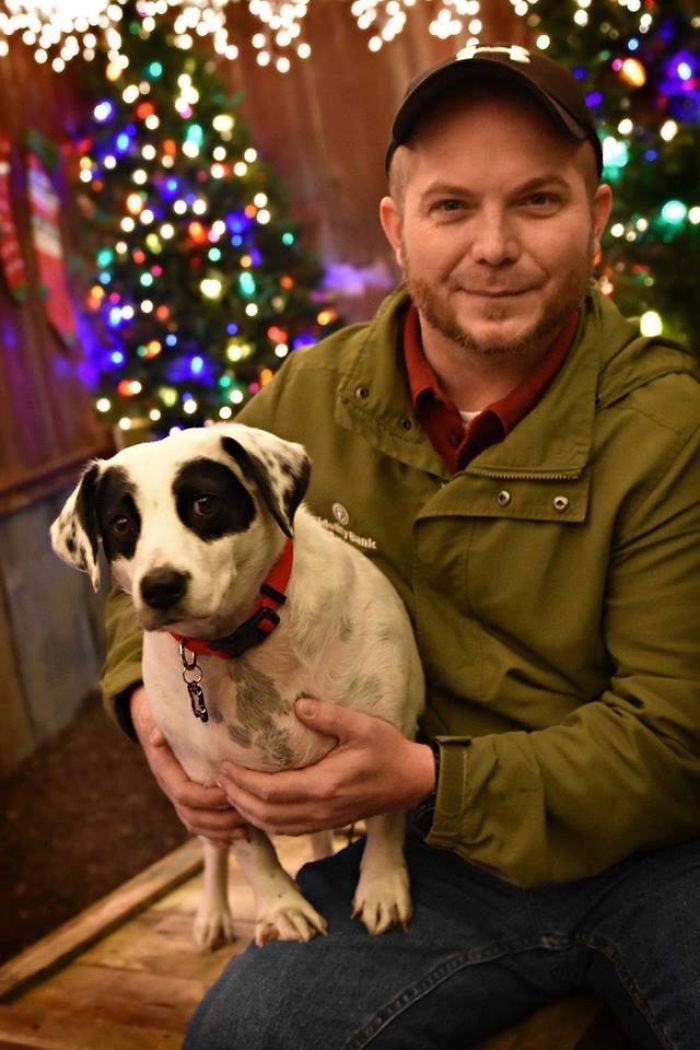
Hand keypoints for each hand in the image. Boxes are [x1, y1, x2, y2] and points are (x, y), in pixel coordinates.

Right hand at [130, 686, 246, 842]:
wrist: (153, 717)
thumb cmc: (161, 712)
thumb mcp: (158, 714)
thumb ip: (160, 724)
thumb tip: (157, 736)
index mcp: (165, 769)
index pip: (185, 794)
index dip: (208, 799)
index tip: (231, 792)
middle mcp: (170, 786)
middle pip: (192, 816)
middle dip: (219, 821)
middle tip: (245, 817)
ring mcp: (179, 794)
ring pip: (196, 824)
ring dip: (221, 831)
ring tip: (246, 830)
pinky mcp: (190, 797)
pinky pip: (200, 823)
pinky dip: (218, 833)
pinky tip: (239, 834)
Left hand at [216, 698, 435, 836]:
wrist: (412, 781)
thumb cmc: (387, 750)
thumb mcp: (362, 725)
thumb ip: (329, 716)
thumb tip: (298, 705)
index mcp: (324, 786)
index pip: (271, 791)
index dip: (242, 782)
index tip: (225, 766)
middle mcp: (319, 810)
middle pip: (265, 814)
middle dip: (237, 798)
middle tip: (219, 779)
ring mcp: (323, 821)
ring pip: (274, 826)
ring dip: (248, 813)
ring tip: (230, 793)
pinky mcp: (327, 824)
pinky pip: (288, 830)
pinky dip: (265, 823)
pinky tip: (256, 809)